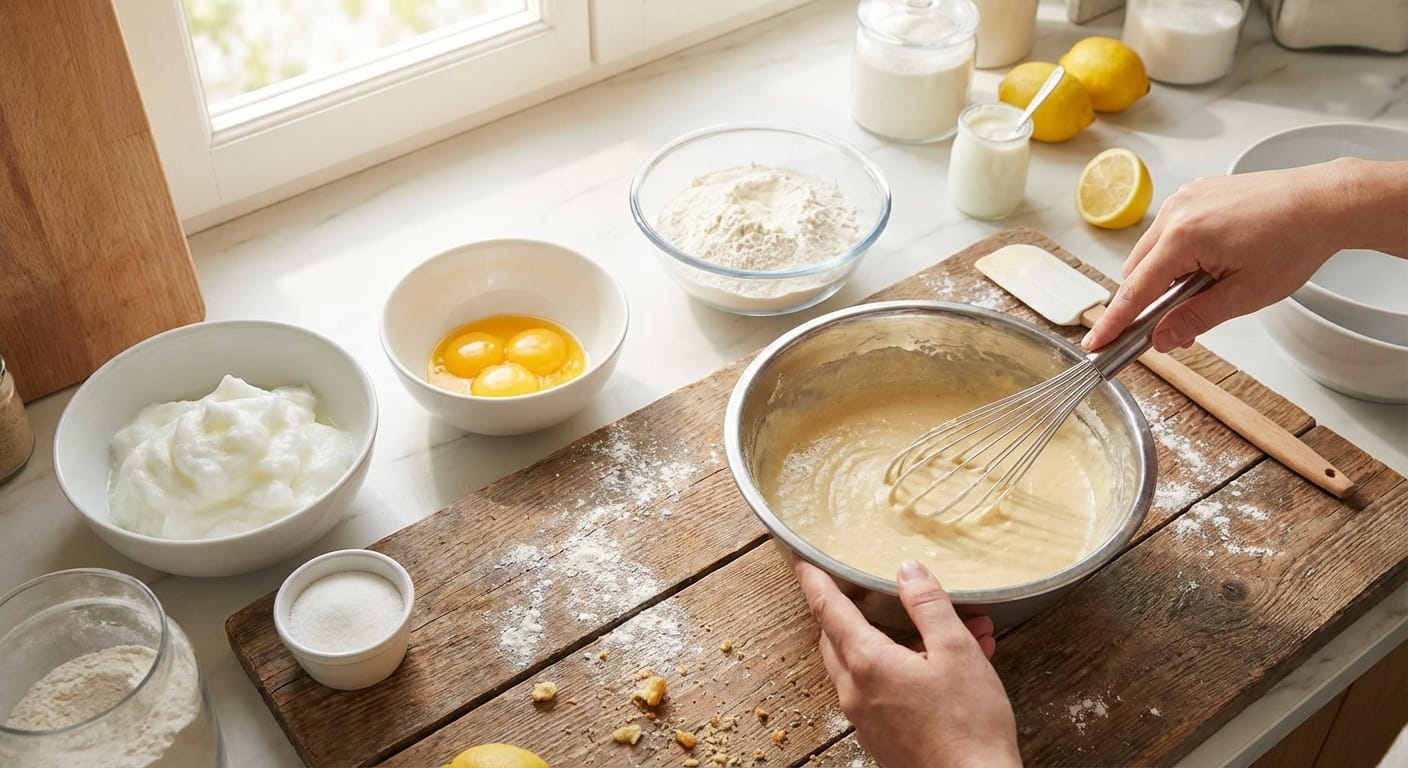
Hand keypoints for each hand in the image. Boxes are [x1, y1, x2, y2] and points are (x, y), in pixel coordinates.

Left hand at [793, 557, 1020, 767]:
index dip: (813, 579)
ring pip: (860, 663)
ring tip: (943, 629)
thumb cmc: (968, 727)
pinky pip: (879, 689)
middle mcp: (856, 691)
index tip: (802, 558)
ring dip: (890, 638)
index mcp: (868, 663)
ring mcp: (865, 717)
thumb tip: (907, 570)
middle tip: (865, 587)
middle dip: (848, 607)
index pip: (827, 609)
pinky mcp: (881, 736)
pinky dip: (901, 668)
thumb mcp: (957, 652)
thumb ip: (929, 606)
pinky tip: (944, 665)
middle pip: (836, 636)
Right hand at [1081, 157, 1407, 352]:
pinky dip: (1176, 255)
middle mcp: (1176, 212)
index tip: (1095, 343)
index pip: (1136, 290)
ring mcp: (1184, 199)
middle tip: (1177, 326)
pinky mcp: (1195, 194)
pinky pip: (1167, 232)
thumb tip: (1162, 338)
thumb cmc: (1295, 240)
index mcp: (1184, 237)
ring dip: (1164, 277)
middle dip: (1148, 302)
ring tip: (1206, 288)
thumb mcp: (1246, 294)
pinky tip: (1208, 264)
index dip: (1114, 322)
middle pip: (1137, 271)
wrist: (1324, 202)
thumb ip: (1196, 319)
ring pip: (1151, 252)